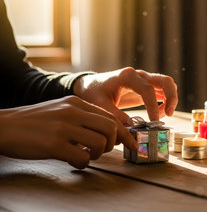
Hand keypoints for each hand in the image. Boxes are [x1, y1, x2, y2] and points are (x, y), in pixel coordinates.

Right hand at [0, 96, 137, 168]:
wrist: (3, 126)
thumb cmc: (33, 122)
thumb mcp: (60, 109)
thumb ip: (83, 116)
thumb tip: (108, 131)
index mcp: (76, 102)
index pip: (111, 116)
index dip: (125, 133)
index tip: (133, 144)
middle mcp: (73, 112)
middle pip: (111, 128)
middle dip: (113, 144)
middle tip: (102, 151)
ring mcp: (64, 127)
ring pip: (101, 143)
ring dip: (98, 154)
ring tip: (85, 155)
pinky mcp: (54, 144)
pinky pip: (83, 158)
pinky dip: (82, 163)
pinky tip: (72, 161)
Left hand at [73, 67, 177, 122]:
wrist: (92, 86)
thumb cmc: (94, 93)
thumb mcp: (100, 106)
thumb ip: (116, 116)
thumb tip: (133, 128)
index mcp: (127, 76)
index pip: (147, 90)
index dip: (153, 107)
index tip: (153, 122)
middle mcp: (139, 75)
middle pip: (165, 81)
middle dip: (172, 98)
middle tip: (169, 114)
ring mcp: (145, 79)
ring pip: (168, 84)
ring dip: (170, 100)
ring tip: (162, 116)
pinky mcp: (148, 86)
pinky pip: (164, 91)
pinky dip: (166, 102)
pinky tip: (158, 113)